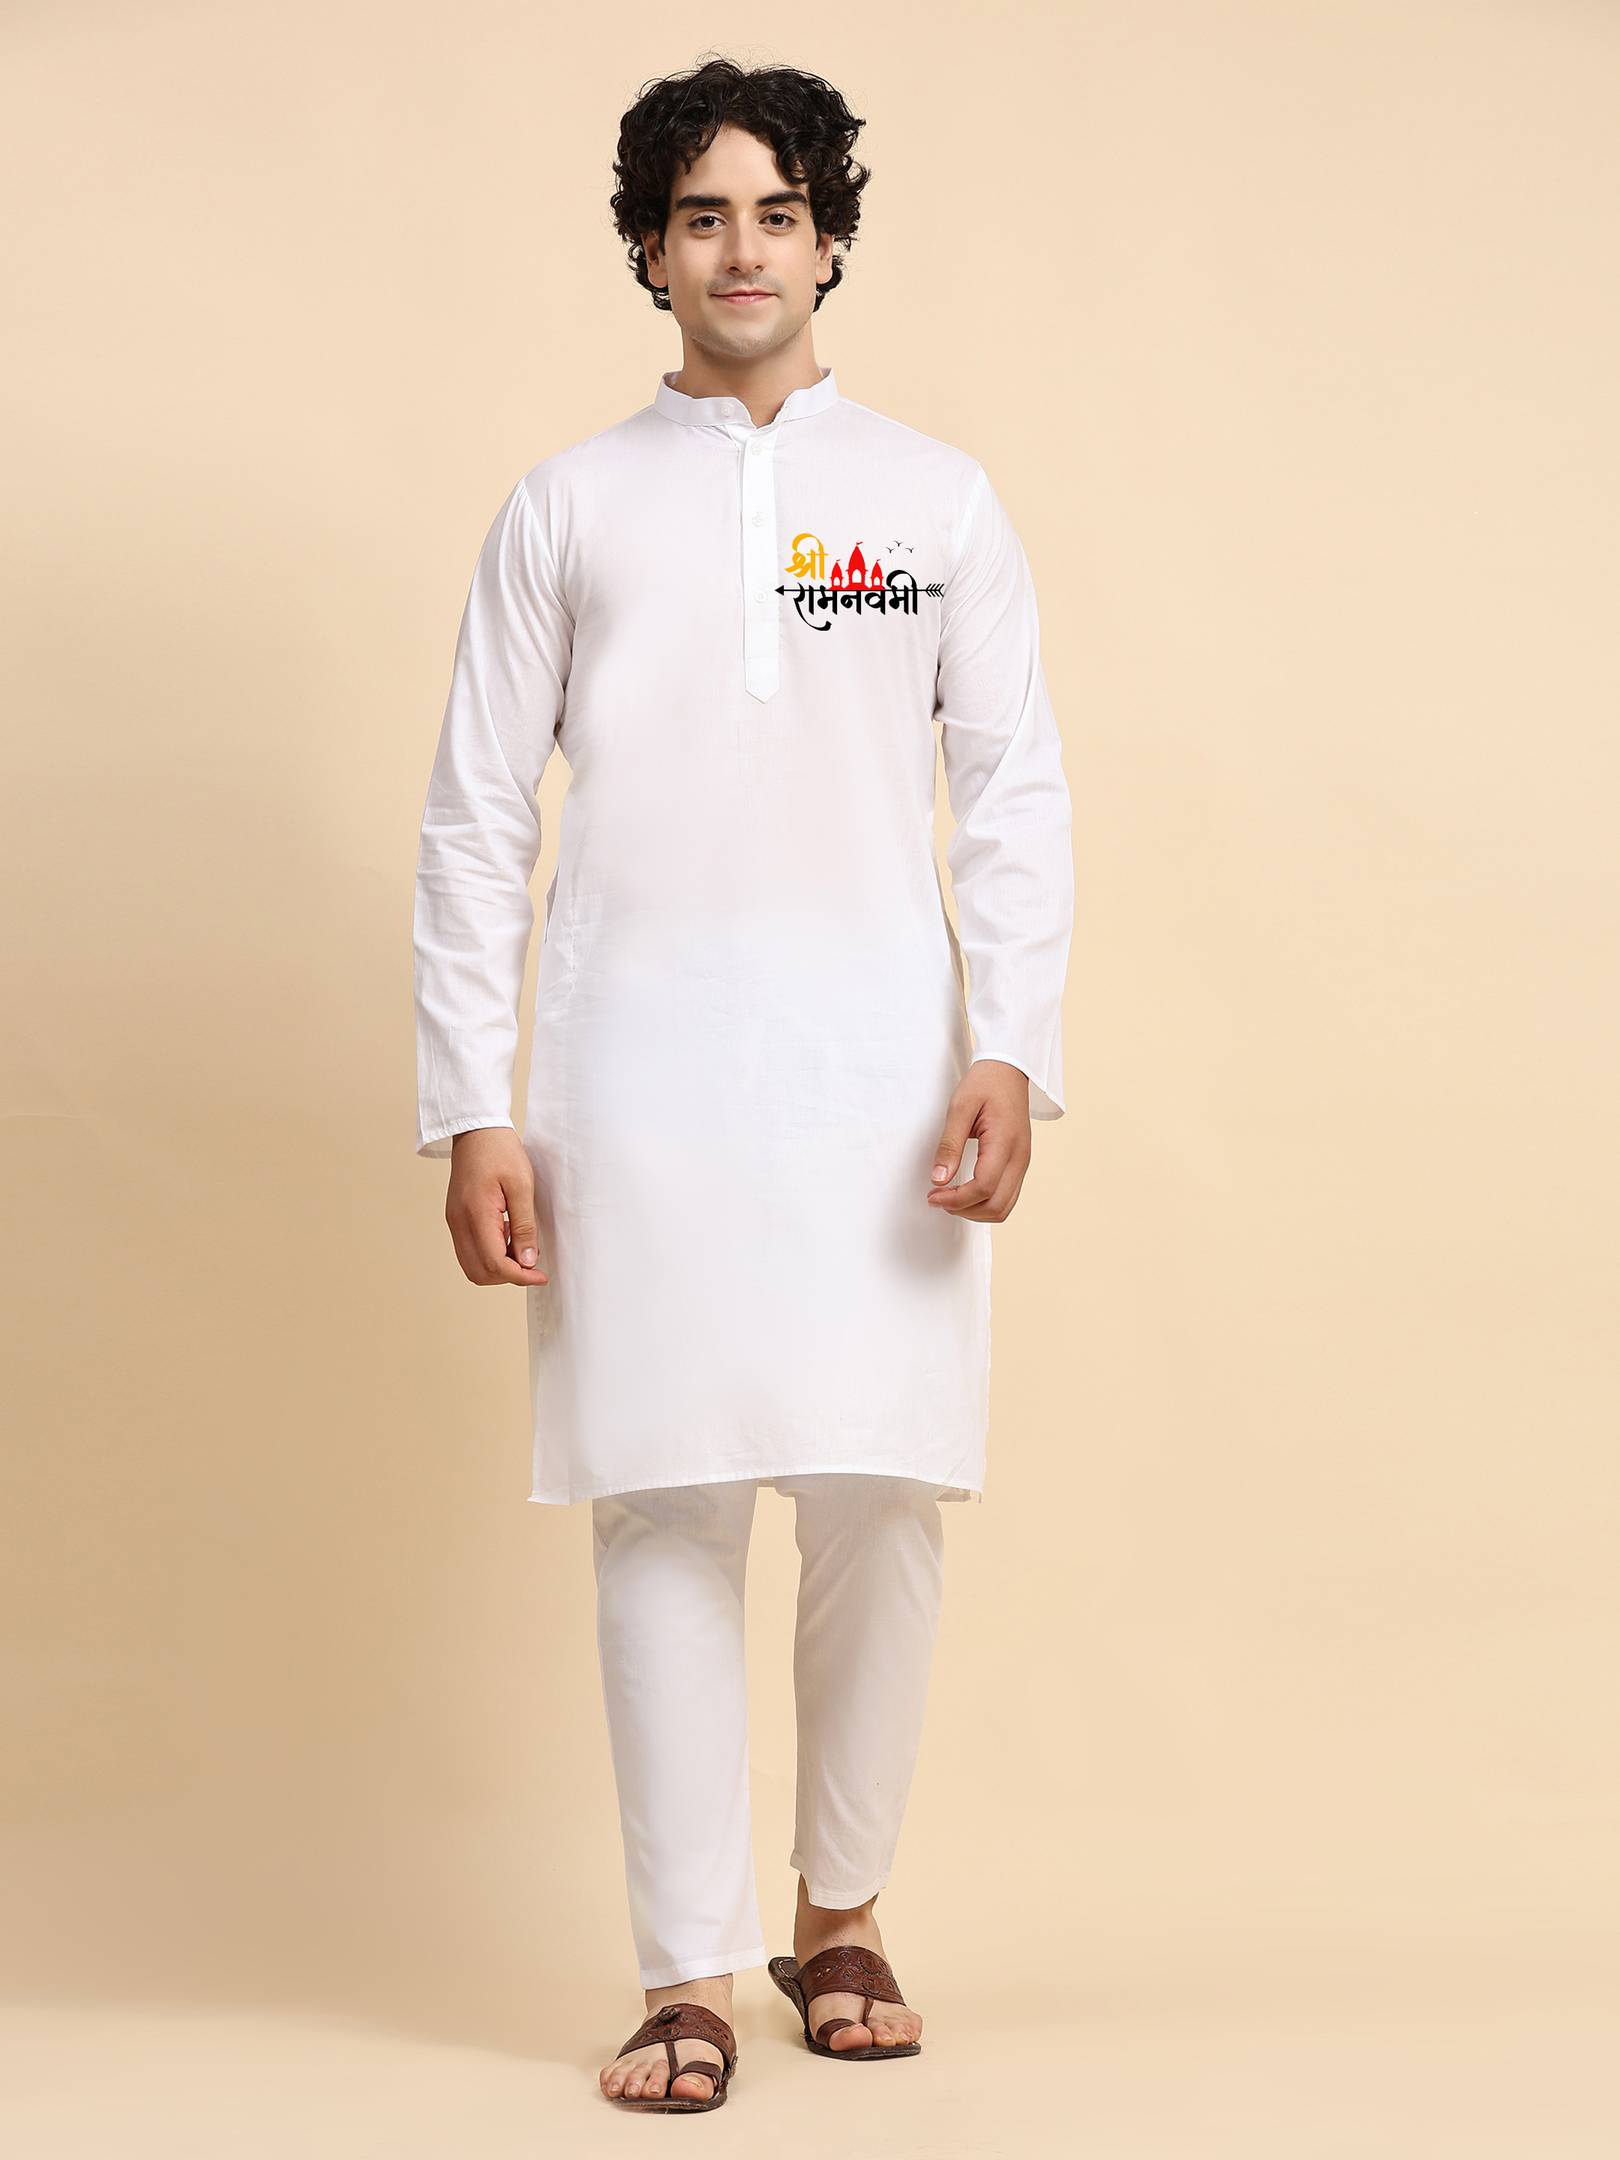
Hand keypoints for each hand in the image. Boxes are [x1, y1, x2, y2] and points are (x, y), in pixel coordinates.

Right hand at [444, 1127, 550, 1286]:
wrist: (477, 1131)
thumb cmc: (501, 1152)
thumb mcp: (522, 1186)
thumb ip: (524, 1226)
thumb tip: (527, 1261)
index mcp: (475, 1215)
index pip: (494, 1264)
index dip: (520, 1276)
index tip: (541, 1275)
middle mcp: (459, 1223)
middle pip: (480, 1273)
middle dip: (508, 1276)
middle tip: (532, 1262)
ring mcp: (454, 1222)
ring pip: (471, 1266)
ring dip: (497, 1267)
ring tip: (519, 1246)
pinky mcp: (455, 1219)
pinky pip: (468, 1251)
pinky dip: (488, 1255)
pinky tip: (506, 1236)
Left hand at [926, 1061, 1033, 1222]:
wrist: (1008, 1070)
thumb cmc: (984, 1084)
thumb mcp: (959, 1108)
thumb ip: (949, 1145)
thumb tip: (939, 1180)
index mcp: (1005, 1143)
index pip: (983, 1188)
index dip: (955, 1199)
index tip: (932, 1195)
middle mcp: (1020, 1158)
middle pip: (996, 1206)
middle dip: (964, 1210)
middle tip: (937, 1198)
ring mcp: (1023, 1163)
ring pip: (1004, 1207)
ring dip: (975, 1211)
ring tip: (949, 1198)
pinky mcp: (1019, 1164)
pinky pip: (1006, 1196)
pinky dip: (985, 1202)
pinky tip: (965, 1192)